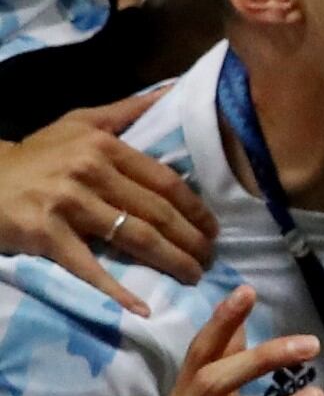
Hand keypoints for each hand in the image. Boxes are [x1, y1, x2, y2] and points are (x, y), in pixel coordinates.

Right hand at [0, 99, 210, 306]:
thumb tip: (174, 88)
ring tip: (192, 276)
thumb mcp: (80, 122)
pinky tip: (142, 307)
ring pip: (133, 237)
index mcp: (105, 147)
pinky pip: (88, 265)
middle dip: (190, 239)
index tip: (214, 229)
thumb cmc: (37, 153)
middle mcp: (90, 172)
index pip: (165, 182)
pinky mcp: (45, 233)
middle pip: (156, 212)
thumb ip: (129, 110)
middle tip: (210, 259)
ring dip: (169, 261)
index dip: (196, 209)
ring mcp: (68, 204)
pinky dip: (116, 289)